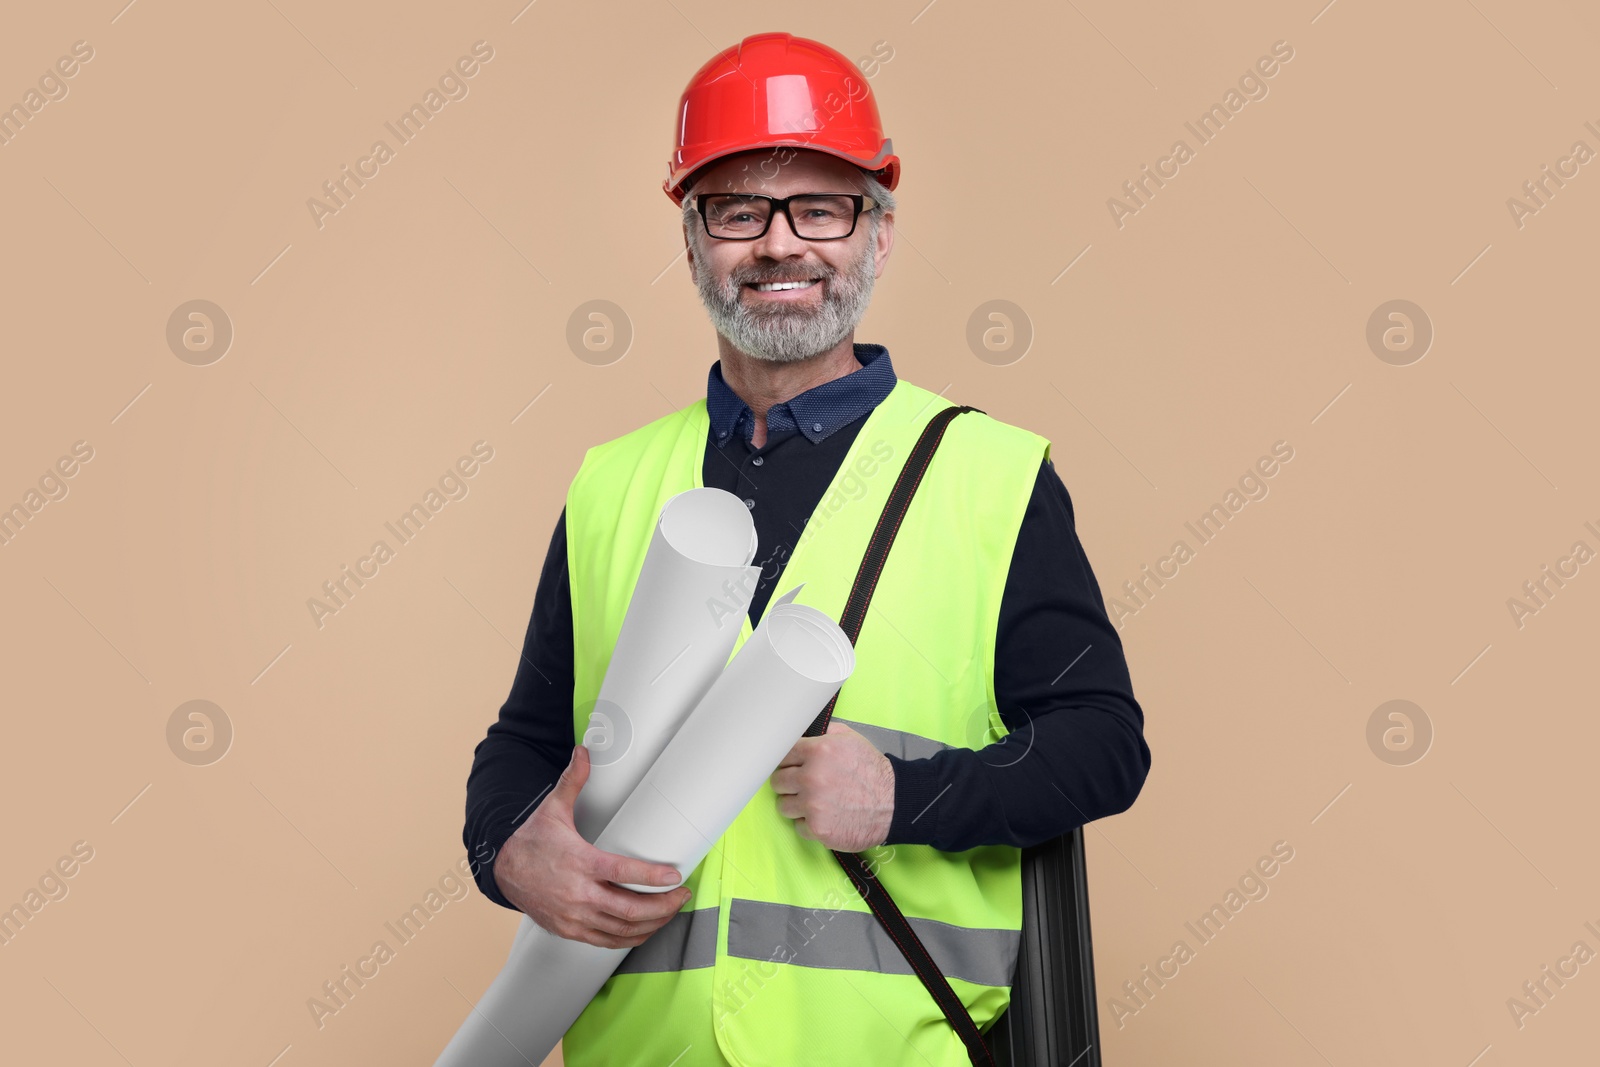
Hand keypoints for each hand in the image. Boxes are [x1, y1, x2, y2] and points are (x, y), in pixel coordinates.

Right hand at [492, 745, 691, 948]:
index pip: (622, 874)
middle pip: (628, 910)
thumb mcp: (553, 808)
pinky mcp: (569, 930)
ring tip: (671, 912)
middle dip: (662, 907)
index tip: (676, 877)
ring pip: (621, 930)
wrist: (502, 870)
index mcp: (579, 863)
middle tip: (682, 896)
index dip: (652, 878)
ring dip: (651, 924)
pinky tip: (645, 929)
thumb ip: (573, 781)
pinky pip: (606, 942)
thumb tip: (584, 751)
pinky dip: (629, 938)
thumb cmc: (533, 840)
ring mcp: (573, 916)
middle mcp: (577, 894)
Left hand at [770, 721, 894, 851]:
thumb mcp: (851, 740)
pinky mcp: (818, 828)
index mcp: (817, 751)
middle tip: (805, 786)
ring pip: (783, 805)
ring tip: (815, 802)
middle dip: (789, 783)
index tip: (792, 766)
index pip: (782, 754)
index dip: (788, 761)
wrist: (896, 803)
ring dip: (796, 805)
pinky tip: (825, 817)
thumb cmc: (873, 771)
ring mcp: (813, 805)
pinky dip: (809, 824)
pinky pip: (798, 826)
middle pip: (778, 781)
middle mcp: (811, 777)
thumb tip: (803, 733)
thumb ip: (823, 734)